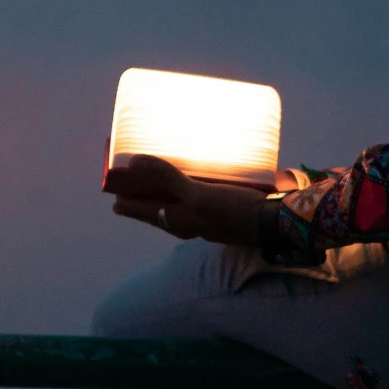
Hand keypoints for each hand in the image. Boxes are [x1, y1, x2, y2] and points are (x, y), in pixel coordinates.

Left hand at [105, 154, 264, 248]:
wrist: (275, 224)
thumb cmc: (234, 212)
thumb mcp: (198, 195)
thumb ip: (167, 179)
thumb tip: (134, 164)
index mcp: (177, 221)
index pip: (141, 210)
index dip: (126, 202)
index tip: (113, 193)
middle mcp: (188, 222)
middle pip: (157, 209)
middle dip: (144, 197)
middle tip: (132, 183)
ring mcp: (205, 218)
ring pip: (177, 205)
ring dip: (166, 192)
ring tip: (160, 178)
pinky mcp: (222, 210)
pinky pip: (198, 199)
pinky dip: (190, 188)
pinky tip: (198, 175)